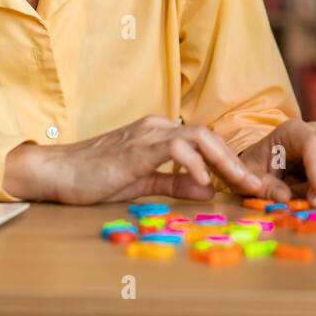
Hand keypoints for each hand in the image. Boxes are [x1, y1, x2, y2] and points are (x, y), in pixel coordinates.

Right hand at [2, 116, 282, 203]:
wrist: (55, 171)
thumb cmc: (94, 178)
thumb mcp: (143, 182)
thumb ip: (175, 183)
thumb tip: (209, 189)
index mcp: (160, 134)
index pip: (206, 144)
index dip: (231, 164)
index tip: (252, 186)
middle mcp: (158, 127)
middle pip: (210, 138)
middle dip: (238, 163)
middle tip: (259, 187)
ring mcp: (147, 134)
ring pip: (199, 137)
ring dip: (225, 161)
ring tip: (243, 184)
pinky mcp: (136, 147)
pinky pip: (173, 147)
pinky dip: (193, 162)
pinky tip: (204, 180)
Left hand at [239, 118, 315, 206]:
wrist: (262, 164)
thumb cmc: (256, 165)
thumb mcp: (251, 176)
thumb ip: (263, 185)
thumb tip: (284, 197)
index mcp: (292, 130)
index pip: (312, 142)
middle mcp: (314, 133)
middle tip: (315, 202)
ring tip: (303, 200)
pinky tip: (308, 197)